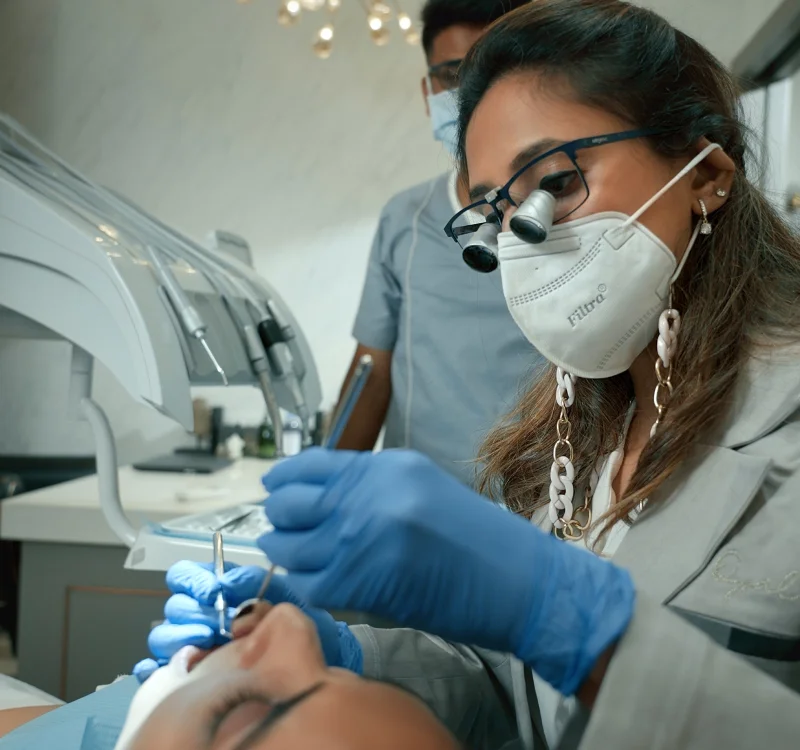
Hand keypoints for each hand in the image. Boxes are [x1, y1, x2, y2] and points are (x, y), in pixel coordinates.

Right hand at [133, 561, 361, 682]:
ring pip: (164, 636)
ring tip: (206, 643)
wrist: (308, 660)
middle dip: (192, 612)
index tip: (213, 592)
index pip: (185, 576)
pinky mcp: (187, 675)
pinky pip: (158, 671)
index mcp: (218, 592)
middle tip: (214, 624)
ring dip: (180, 637)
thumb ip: (254, 582)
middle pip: (175, 607)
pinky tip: (180, 670)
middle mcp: (200, 616)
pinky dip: (157, 669)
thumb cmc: (293, 622)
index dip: (193, 580)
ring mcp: (191, 646)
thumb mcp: (282, 594)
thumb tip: (228, 583)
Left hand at [258, 448, 634, 694]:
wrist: (513, 579)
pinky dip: (303, 586)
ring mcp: (359, 538)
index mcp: (384, 468)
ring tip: (291, 554)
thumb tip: (318, 496)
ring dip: (284, 551)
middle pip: (290, 503)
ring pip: (289, 545)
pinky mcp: (357, 583)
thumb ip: (369, 485)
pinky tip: (313, 583)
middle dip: (278, 516)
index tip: (272, 486)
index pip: (310, 464)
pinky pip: (306, 585)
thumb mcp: (420, 487)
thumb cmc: (474, 536)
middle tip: (279, 526)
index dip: (283, 476)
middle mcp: (366, 496)